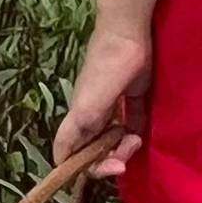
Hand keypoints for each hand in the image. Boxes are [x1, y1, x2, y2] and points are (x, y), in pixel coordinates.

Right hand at [54, 17, 152, 174]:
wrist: (127, 34)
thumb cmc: (105, 69)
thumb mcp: (88, 105)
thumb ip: (76, 131)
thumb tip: (59, 161)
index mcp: (78, 119)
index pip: (70, 153)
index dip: (82, 168)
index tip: (108, 168)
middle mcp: (91, 116)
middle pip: (94, 150)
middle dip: (110, 159)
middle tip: (129, 153)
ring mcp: (111, 107)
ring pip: (112, 139)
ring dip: (124, 148)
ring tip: (137, 139)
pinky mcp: (130, 99)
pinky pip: (131, 125)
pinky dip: (135, 135)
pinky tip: (142, 134)